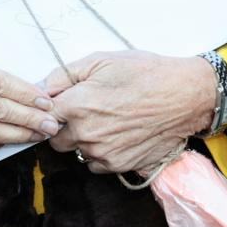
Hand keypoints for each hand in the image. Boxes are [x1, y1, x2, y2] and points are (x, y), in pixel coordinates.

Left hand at [43, 52, 216, 176]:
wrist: (184, 96)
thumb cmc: (145, 74)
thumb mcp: (101, 60)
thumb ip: (64, 75)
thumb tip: (42, 89)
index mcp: (75, 106)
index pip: (42, 116)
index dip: (51, 109)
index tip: (61, 104)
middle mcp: (85, 133)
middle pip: (55, 139)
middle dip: (64, 127)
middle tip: (86, 112)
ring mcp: (102, 152)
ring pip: (77, 152)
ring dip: (84, 140)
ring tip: (107, 121)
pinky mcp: (119, 165)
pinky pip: (96, 164)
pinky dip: (101, 153)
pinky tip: (117, 135)